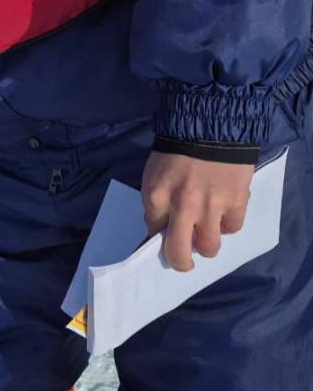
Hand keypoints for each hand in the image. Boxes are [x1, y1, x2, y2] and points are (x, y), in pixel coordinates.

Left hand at [142, 151, 253, 271]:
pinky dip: (227, 225)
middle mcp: (183, 206)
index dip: (157, 241)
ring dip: (207, 245)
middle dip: (180, 263)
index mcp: (156, 197)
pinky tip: (222, 213)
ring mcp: (211, 206)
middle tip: (183, 262)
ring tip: (205, 234)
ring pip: (210, 247)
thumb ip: (156, 204)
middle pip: (179, 253)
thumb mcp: (154, 176)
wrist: (209, 128)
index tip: (161, 243)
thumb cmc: (175, 151)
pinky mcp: (236, 202)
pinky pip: (232, 229)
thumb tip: (160, 231)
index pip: (153, 234)